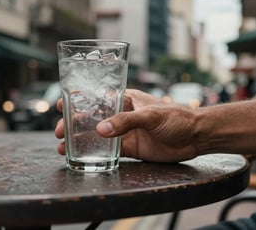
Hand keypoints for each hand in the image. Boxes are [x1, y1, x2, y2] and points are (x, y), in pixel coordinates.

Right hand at [55, 89, 199, 162]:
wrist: (195, 137)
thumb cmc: (177, 117)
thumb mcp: (151, 115)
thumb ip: (126, 122)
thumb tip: (100, 130)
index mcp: (126, 99)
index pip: (98, 97)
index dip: (79, 100)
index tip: (62, 105)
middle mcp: (122, 115)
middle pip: (93, 118)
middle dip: (74, 124)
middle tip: (60, 131)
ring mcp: (125, 132)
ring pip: (97, 136)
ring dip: (81, 140)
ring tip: (63, 147)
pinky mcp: (130, 147)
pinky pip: (109, 150)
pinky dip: (95, 153)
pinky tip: (83, 156)